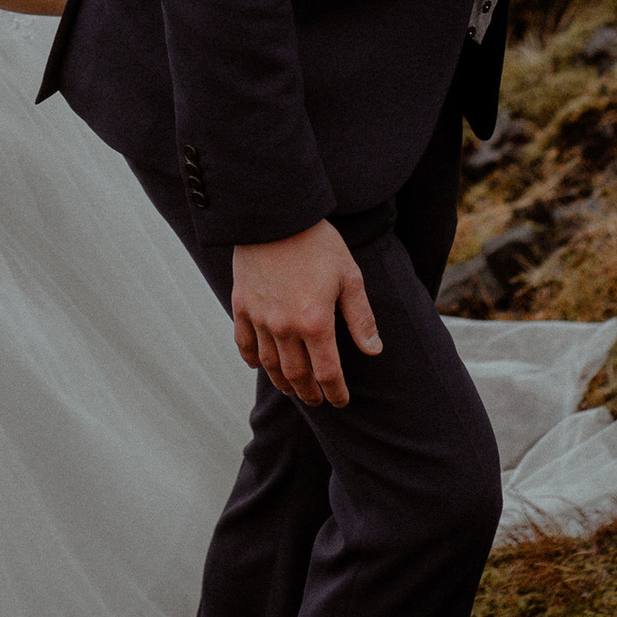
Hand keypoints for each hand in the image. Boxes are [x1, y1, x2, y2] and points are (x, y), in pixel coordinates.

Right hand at [230, 220, 380, 408]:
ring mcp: (261, 318)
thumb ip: (360, 318)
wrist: (275, 215)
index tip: (340, 401)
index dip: (335, 391)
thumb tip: (373, 350)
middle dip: (309, 393)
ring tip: (292, 389)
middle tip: (317, 400)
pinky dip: (251, 359)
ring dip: (283, 382)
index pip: (327, 372)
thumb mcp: (349, 277)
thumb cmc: (317, 243)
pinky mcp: (242, 305)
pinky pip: (244, 342)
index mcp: (316, 323)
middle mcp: (285, 328)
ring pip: (270, 364)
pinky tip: (259, 364)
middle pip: (297, 375)